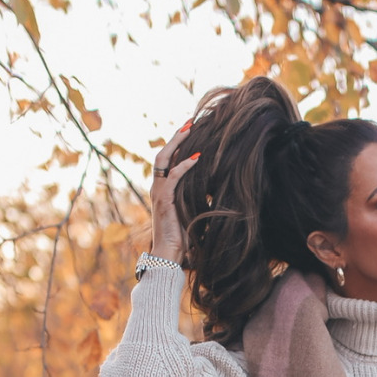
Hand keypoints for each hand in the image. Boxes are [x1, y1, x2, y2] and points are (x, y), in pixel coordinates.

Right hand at [149, 122, 198, 261]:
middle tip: (190, 121)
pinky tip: (197, 157)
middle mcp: (158, 188)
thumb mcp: (193, 213)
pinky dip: (184, 166)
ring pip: (163, 159)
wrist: (169, 255)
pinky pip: (172, 177)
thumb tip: (218, 190)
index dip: (177, 144)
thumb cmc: (183, 238)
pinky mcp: (163, 200)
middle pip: (163, 154)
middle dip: (176, 137)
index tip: (190, 131)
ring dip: (177, 143)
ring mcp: (158, 193)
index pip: (168, 161)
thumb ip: (200, 199)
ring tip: (190, 129)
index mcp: (163, 189)